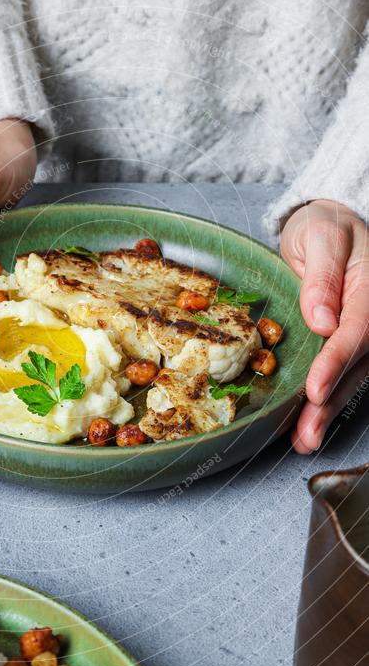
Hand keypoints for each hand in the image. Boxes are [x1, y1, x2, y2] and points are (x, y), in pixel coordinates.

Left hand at [280, 200, 368, 453]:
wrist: (331, 225)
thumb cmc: (324, 227)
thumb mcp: (320, 236)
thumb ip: (322, 276)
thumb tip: (321, 317)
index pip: (357, 331)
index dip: (335, 362)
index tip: (315, 388)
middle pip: (357, 364)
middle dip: (330, 402)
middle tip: (306, 432)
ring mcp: (367, 332)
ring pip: (353, 377)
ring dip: (329, 412)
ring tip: (304, 440)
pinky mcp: (355, 344)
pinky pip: (346, 374)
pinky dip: (327, 402)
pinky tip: (305, 426)